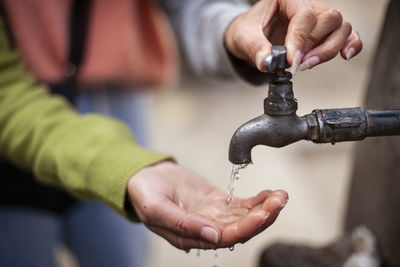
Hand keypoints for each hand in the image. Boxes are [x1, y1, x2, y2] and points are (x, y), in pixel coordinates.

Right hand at [127, 161, 287, 249]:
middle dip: (262, 216)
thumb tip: (213, 235)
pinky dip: (258, 200)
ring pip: (245, 217)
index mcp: (190, 237)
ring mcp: (214, 216)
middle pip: (241, 228)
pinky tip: (271, 194)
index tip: (261, 214)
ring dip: (265, 208)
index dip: (245, 228)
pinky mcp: (219, 203)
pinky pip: (242, 205)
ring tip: (281, 196)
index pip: (224, 238)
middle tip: (278, 201)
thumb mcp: (156, 208)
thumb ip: (182, 224)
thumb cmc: (145, 194)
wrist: (146, 176)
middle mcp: (206, 229)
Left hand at [225, 0, 361, 72]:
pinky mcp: (325, 34)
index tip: (292, 60)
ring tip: (308, 64)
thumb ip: (254, 49)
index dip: (300, 38)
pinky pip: (348, 35)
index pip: (304, 14)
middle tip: (298, 64)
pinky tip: (344, 56)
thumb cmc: (247, 30)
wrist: (249, 36)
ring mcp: (320, 18)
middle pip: (329, 19)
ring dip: (329, 49)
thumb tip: (267, 63)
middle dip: (315, 45)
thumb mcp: (243, 37)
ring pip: (340, 27)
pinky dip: (351, 45)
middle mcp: (308, 4)